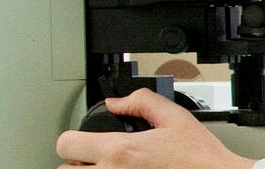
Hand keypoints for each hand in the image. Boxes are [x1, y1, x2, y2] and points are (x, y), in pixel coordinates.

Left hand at [55, 89, 254, 168]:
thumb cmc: (198, 156)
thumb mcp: (174, 117)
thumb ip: (141, 102)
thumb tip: (116, 102)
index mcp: (121, 151)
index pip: (66, 144)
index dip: (73, 138)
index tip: (84, 138)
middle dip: (78, 160)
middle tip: (96, 155)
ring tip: (108, 167)